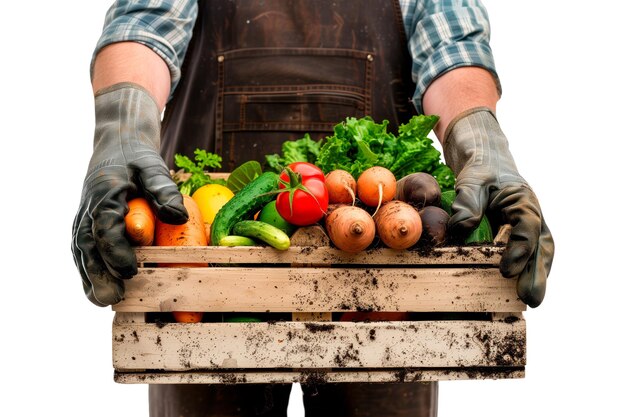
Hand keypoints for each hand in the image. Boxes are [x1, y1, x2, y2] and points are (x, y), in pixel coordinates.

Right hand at [72, 83, 187, 306]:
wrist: (116, 145)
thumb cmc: (137, 158)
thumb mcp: (153, 166)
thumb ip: (163, 189)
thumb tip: (179, 217)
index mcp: (105, 194)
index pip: (106, 227)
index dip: (116, 251)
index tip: (130, 270)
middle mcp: (89, 208)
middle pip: (88, 245)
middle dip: (100, 273)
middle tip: (114, 296)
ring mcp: (84, 218)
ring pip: (82, 252)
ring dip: (91, 277)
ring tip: (104, 300)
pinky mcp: (86, 226)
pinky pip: (83, 251)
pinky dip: (88, 271)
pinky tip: (98, 291)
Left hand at [443, 107, 553, 306]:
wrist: (485, 163)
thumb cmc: (479, 171)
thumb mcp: (470, 181)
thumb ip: (467, 202)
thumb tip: (463, 227)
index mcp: (522, 199)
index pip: (527, 227)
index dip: (519, 251)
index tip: (506, 271)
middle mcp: (532, 214)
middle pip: (541, 245)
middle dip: (537, 273)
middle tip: (531, 299)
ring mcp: (529, 225)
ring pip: (540, 252)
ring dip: (537, 276)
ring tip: (532, 300)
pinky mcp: (520, 234)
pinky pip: (529, 254)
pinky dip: (528, 270)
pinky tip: (521, 290)